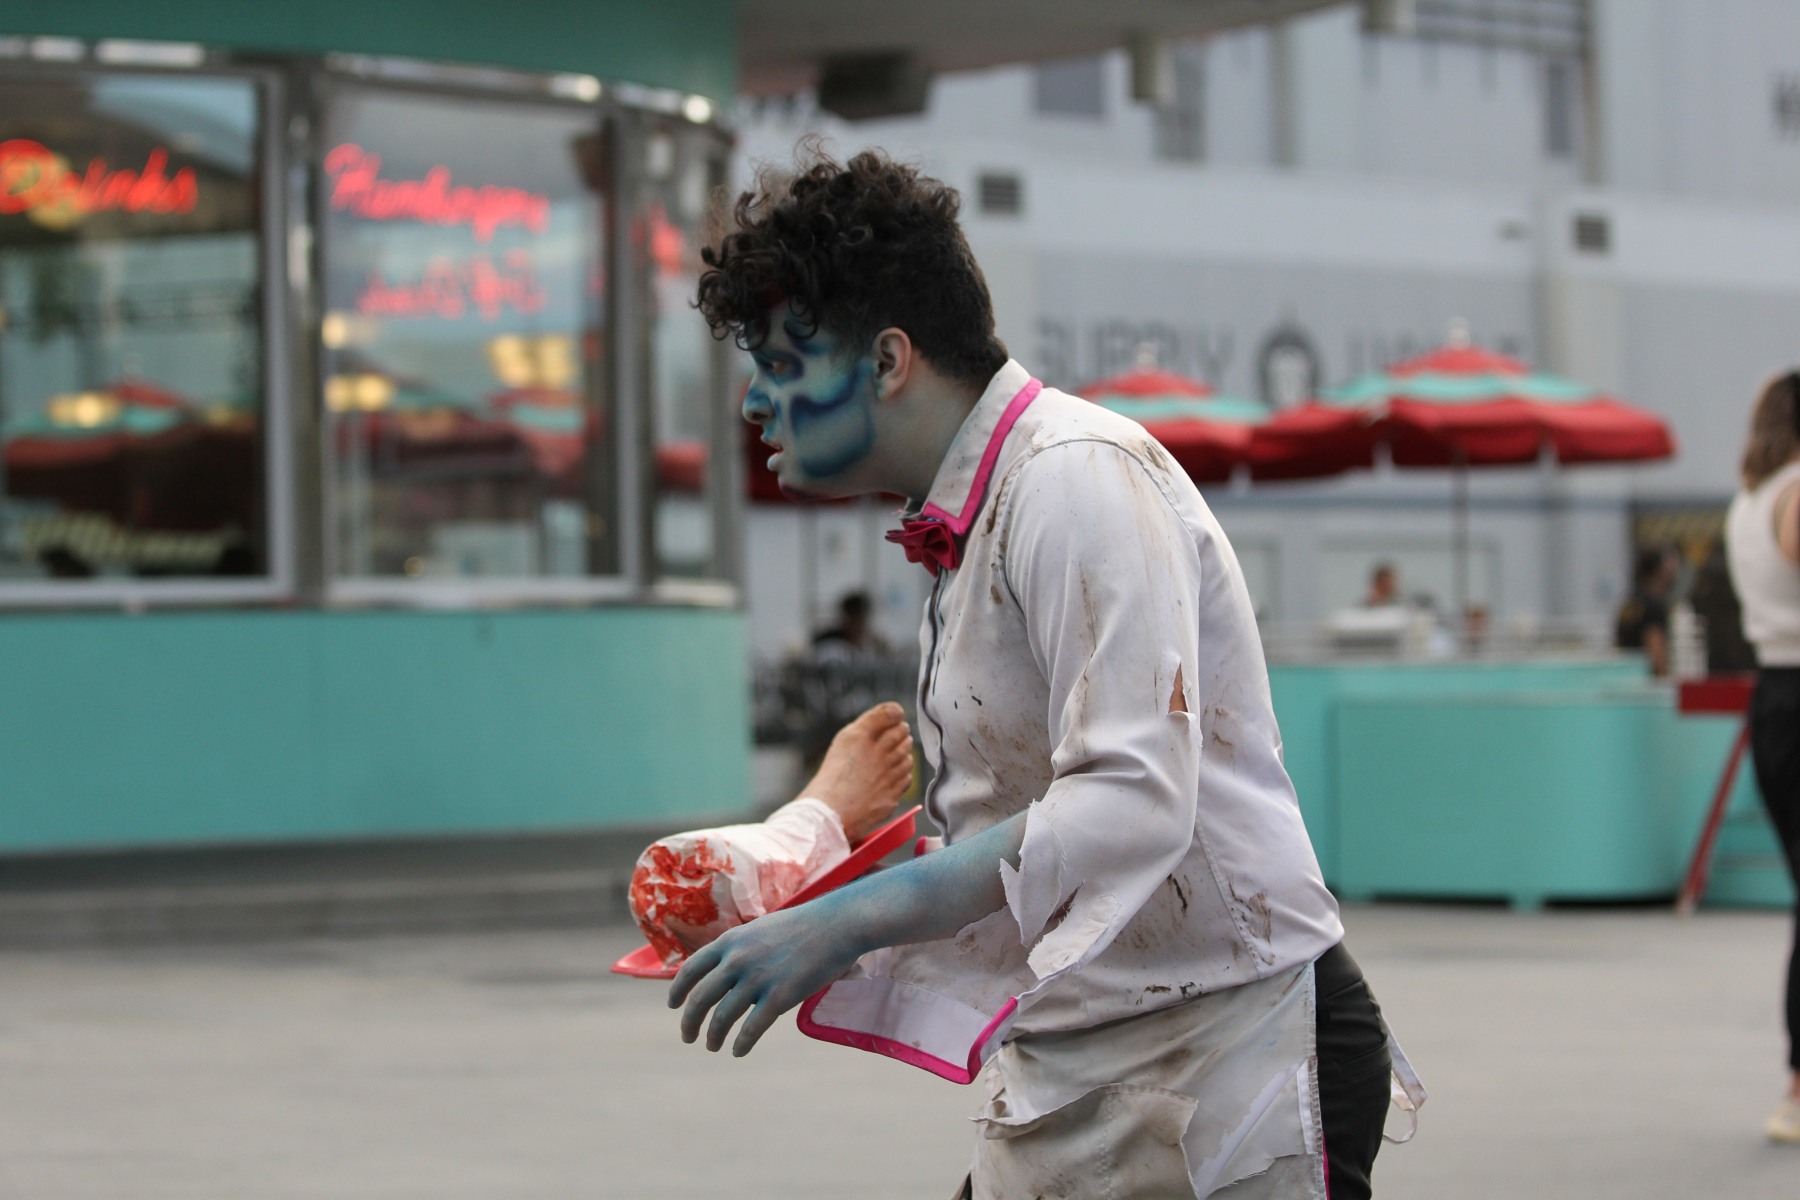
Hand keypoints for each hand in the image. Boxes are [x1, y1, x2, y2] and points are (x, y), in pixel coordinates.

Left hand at [667, 902, 862, 1056]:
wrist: (836, 925)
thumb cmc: (802, 927)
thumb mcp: (760, 930)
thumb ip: (740, 950)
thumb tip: (726, 974)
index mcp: (730, 941)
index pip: (691, 969)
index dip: (677, 990)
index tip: (673, 1006)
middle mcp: (738, 959)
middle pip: (700, 998)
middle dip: (690, 1022)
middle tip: (688, 1036)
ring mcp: (757, 978)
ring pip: (722, 1017)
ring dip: (713, 1037)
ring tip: (712, 1047)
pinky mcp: (779, 996)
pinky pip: (751, 1029)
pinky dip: (741, 1044)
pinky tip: (738, 1052)